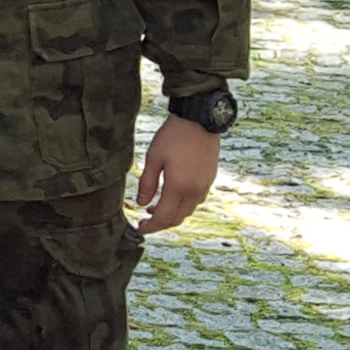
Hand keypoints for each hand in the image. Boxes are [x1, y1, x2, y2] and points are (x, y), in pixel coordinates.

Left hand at [136, 116, 220, 230]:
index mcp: (179, 188)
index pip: (164, 217)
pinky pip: (195, 200)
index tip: (139, 229)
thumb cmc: (173, 137)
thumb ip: (147, 184)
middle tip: (144, 221)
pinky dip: (182, 205)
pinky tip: (171, 196)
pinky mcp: (209, 179)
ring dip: (171, 214)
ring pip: (187, 211)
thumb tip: (141, 204)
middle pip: (177, 218)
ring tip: (153, 208)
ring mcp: (204, 186)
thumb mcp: (153, 159)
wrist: (200, 121)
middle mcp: (195, 191)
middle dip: (160, 224)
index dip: (151, 226)